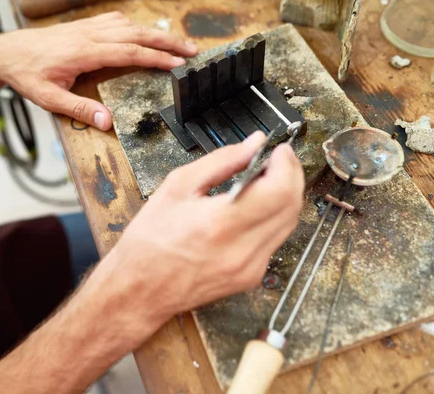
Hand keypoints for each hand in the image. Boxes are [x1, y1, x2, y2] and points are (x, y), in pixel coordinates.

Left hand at [0, 12, 196, 129]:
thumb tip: (107, 122)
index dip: (156, 58)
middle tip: (192, 51)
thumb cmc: (27, 75)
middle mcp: (90, 35)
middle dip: (167, 42)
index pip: (129, 52)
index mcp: (84, 53)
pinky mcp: (84, 26)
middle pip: (137, 34)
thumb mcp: (48, 99)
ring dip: (155, 33)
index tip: (177, 66)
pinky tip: (144, 32)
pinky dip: (136, 25)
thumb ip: (78, 110)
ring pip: (129, 24)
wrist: (7, 52)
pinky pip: (116, 20)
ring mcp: (88, 28)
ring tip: (177, 43)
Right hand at [100, 132, 304, 326]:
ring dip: (285, 196)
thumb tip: (254, 144)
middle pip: (292, 206)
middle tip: (277, 160)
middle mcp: (241, 250)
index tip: (279, 150)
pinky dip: (272, 218)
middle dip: (291, 176)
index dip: (286, 165)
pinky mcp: (251, 277)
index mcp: (219, 223)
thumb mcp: (177, 187)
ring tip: (266, 180)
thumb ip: (221, 161)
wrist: (141, 289)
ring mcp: (250, 268)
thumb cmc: (150, 240)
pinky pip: (275, 240)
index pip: (279, 190)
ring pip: (289, 224)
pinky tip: (256, 208)